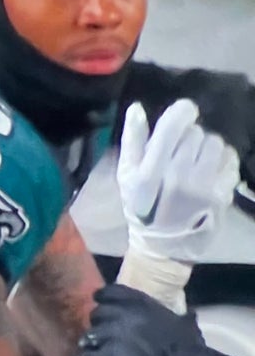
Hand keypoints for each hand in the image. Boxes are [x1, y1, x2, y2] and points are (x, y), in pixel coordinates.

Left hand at [74, 284, 207, 355]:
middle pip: (97, 313)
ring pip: (91, 335)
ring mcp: (113, 334)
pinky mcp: (108, 355)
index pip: (111, 291)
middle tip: (101, 331)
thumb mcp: (185, 324)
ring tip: (92, 348)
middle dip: (98, 322)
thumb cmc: (187, 346)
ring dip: (91, 341)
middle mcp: (123, 314)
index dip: (103, 296)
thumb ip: (182, 317)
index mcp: (141, 303)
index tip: (100, 300)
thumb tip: (189, 314)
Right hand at [117, 100, 239, 262]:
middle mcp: (177, 176)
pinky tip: (211, 172)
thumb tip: (137, 108)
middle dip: (190, 138)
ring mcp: (202, 186)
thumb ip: (132, 142)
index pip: (173, 126)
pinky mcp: (221, 194)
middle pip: (196, 133)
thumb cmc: (142, 209)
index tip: (186, 112)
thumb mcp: (127, 177)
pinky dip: (223, 161)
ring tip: (198, 163)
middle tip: (183, 153)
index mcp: (150, 171)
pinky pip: (229, 160)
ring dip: (208, 148)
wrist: (164, 247)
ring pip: (215, 144)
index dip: (183, 111)